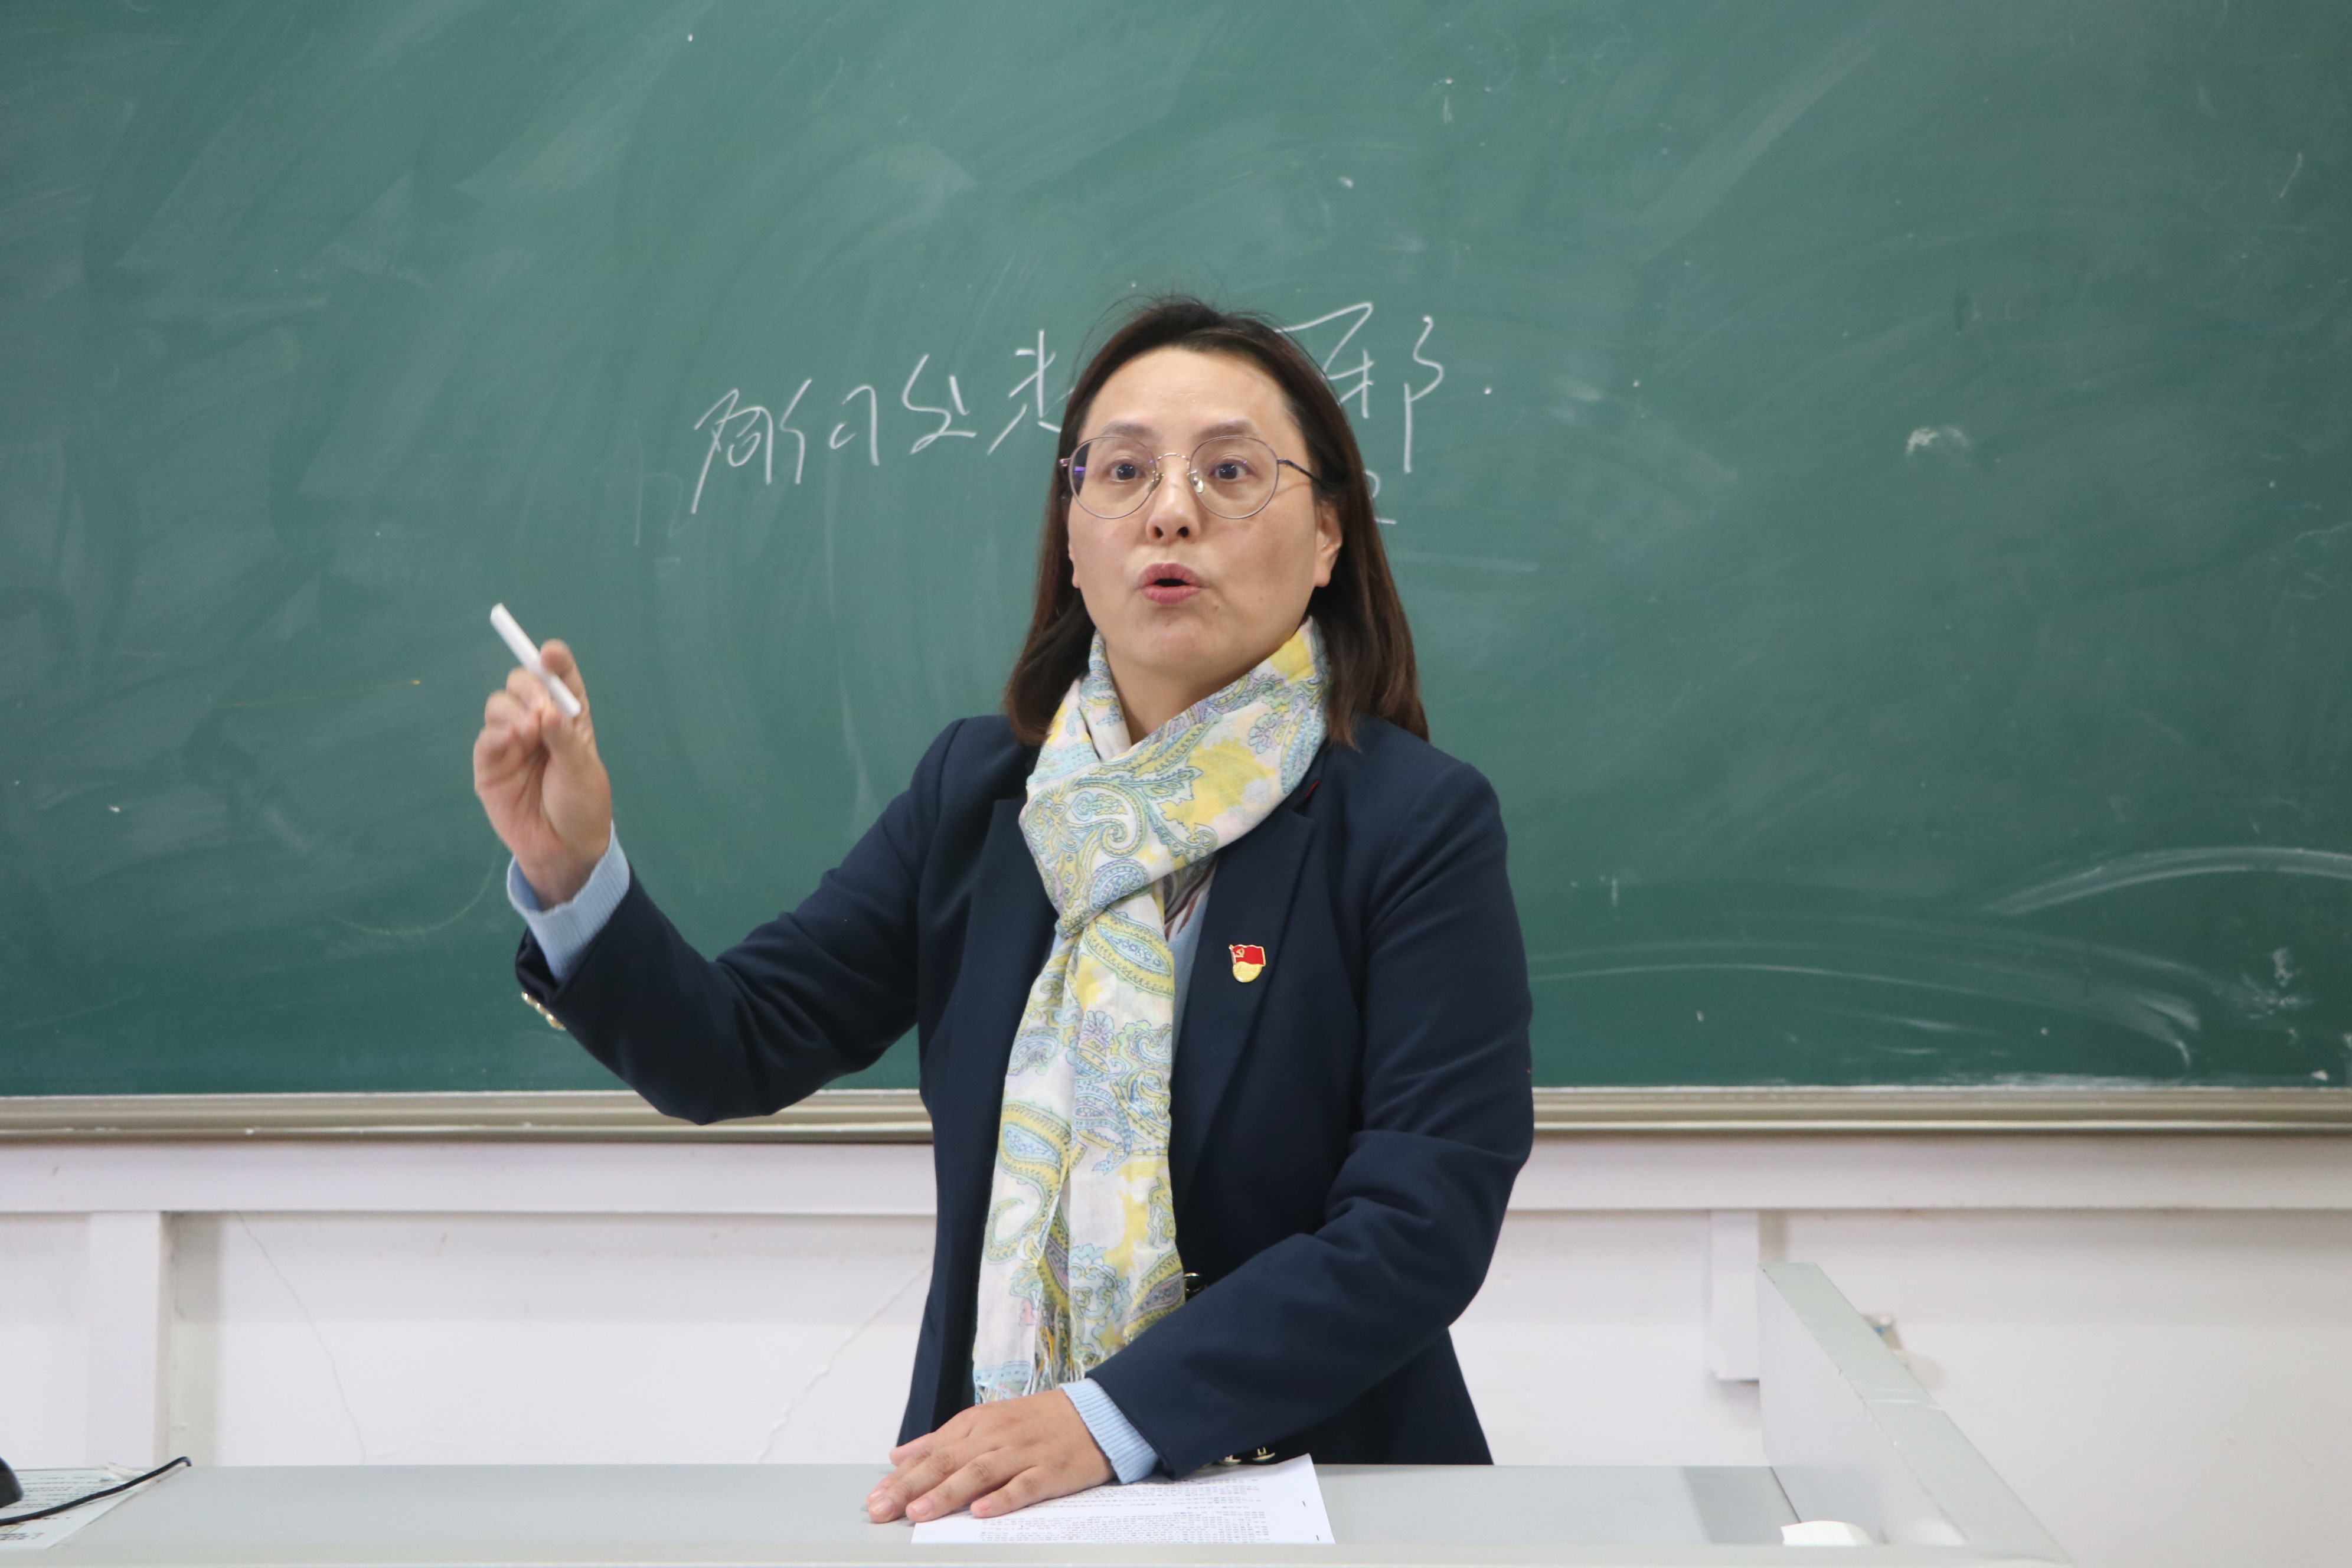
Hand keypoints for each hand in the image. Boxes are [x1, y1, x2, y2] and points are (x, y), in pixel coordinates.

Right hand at [471, 639, 611, 905]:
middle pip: (522, 683)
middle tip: (540, 706)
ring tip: (529, 731)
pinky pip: (486, 737)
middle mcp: (538, 722)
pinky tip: (511, 740)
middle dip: (528, 686)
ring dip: (512, 710)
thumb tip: (548, 710)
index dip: (554, 661)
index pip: (560, 679)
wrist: (564, 849)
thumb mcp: (582, 771)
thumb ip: (565, 738)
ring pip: (499, 704)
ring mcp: (511, 740)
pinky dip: (496, 733)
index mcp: (569, 717)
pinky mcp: (490, 762)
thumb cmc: (581, 805)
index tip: (550, 652)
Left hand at [866, 1390, 1112, 1523]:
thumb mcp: (985, 1422)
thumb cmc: (1036, 1423)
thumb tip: (898, 1455)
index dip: (901, 1476)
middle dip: (911, 1486)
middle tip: (883, 1508)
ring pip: (979, 1472)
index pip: (932, 1452)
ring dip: (948, 1492)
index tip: (874, 1498)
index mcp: (977, 1424)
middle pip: (948, 1461)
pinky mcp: (1049, 1471)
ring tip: (920, 1511)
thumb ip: (940, 1441)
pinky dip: (1002, 1498)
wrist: (1096, 1414)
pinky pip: (1023, 1485)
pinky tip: (982, 1510)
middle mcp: (996, 1436)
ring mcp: (1023, 1454)